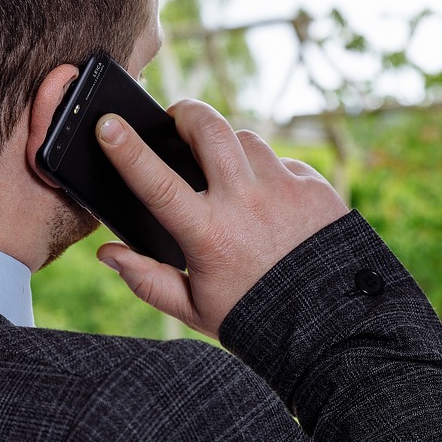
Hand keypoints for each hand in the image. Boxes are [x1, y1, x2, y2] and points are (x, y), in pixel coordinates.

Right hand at [94, 100, 348, 338]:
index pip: (157, 181)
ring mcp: (284, 190)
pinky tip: (269, 203)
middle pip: (209, 128)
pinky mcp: (315, 187)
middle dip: (185, 112)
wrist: (333, 329)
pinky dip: (267, 174)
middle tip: (175, 120)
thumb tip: (108, 253)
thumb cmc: (256, 318)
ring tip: (226, 175)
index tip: (107, 123)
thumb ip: (148, 280)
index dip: (127, 149)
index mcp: (209, 235)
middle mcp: (246, 203)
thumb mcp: (196, 309)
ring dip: (228, 149)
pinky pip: (282, 162)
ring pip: (245, 140)